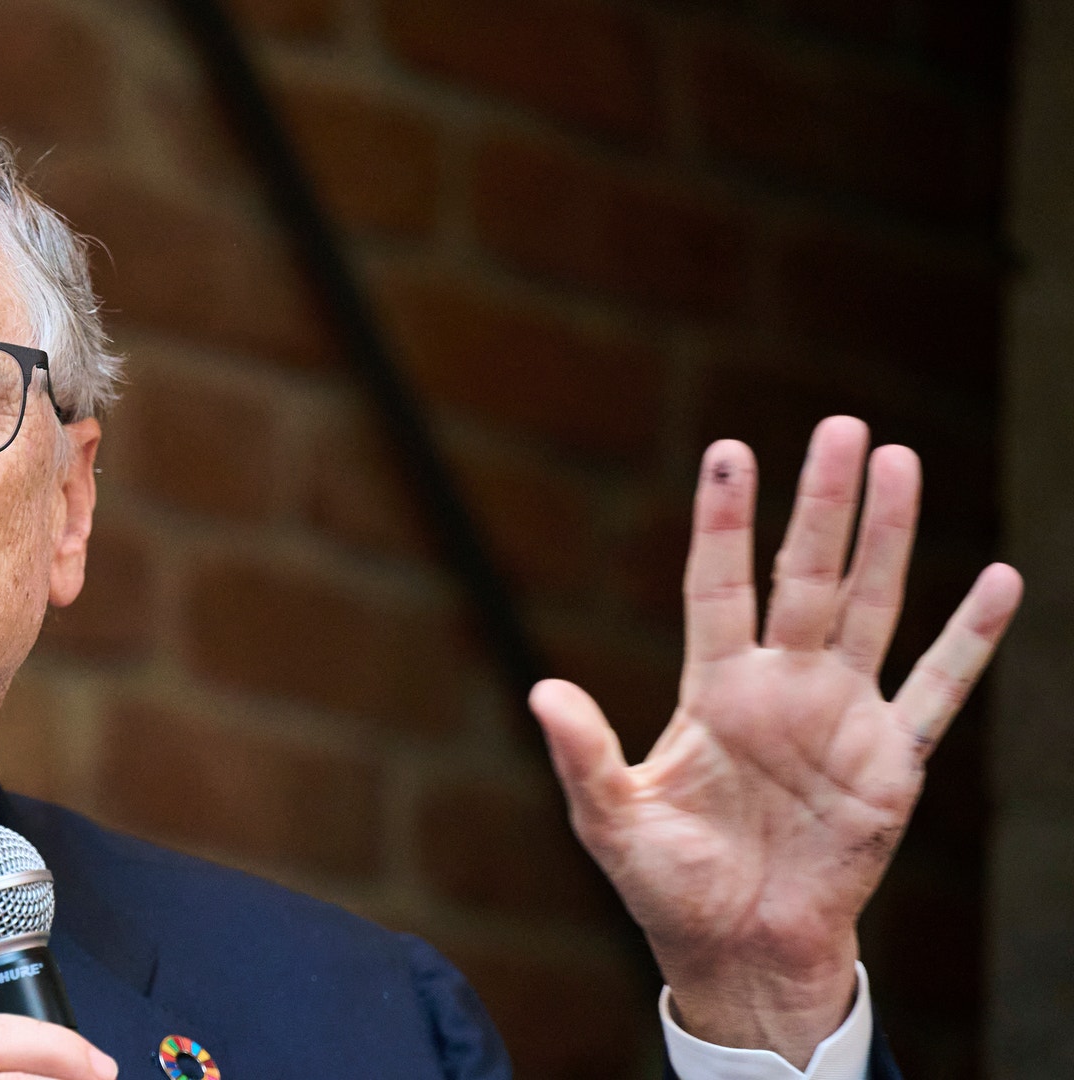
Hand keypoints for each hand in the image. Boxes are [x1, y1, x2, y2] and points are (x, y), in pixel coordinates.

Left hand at [530, 417, 1021, 1067]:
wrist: (738, 949)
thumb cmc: (668, 883)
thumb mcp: (613, 821)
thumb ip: (585, 755)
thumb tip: (541, 691)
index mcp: (713, 689)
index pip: (718, 585)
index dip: (725, 521)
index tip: (730, 450)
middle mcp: (781, 686)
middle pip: (805, 576)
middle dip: (822, 505)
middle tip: (842, 427)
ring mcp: (841, 717)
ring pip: (870, 609)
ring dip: (888, 540)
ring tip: (900, 462)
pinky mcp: (892, 762)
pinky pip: (939, 690)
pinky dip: (969, 639)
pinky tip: (997, 580)